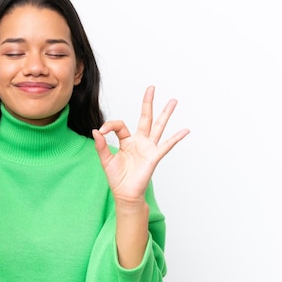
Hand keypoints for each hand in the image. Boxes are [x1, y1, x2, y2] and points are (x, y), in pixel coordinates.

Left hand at [92, 86, 188, 204]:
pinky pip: (166, 145)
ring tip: (173, 101)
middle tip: (151, 88)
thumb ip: (101, 145)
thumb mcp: (106, 160)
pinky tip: (185, 130)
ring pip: (158, 127)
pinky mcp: (154, 156)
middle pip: (145, 118)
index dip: (110, 125)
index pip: (120, 125)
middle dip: (148, 103)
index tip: (102, 131)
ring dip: (165, 114)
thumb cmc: (117, 178)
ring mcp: (148, 148)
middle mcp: (139, 142)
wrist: (125, 193)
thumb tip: (95, 131)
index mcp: (127, 141)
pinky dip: (176, 138)